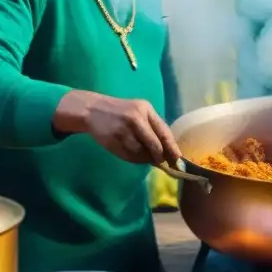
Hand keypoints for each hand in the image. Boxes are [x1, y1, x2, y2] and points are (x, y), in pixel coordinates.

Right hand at [60, 92, 180, 164]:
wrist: (93, 109)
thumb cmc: (121, 112)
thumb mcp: (139, 112)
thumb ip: (153, 129)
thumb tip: (168, 152)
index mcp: (145, 109)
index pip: (164, 131)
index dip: (172, 147)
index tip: (179, 160)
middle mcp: (135, 118)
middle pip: (154, 144)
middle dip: (160, 156)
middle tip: (161, 162)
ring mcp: (122, 130)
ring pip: (141, 152)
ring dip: (145, 158)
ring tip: (142, 155)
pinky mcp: (112, 140)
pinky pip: (128, 155)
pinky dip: (133, 159)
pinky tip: (132, 154)